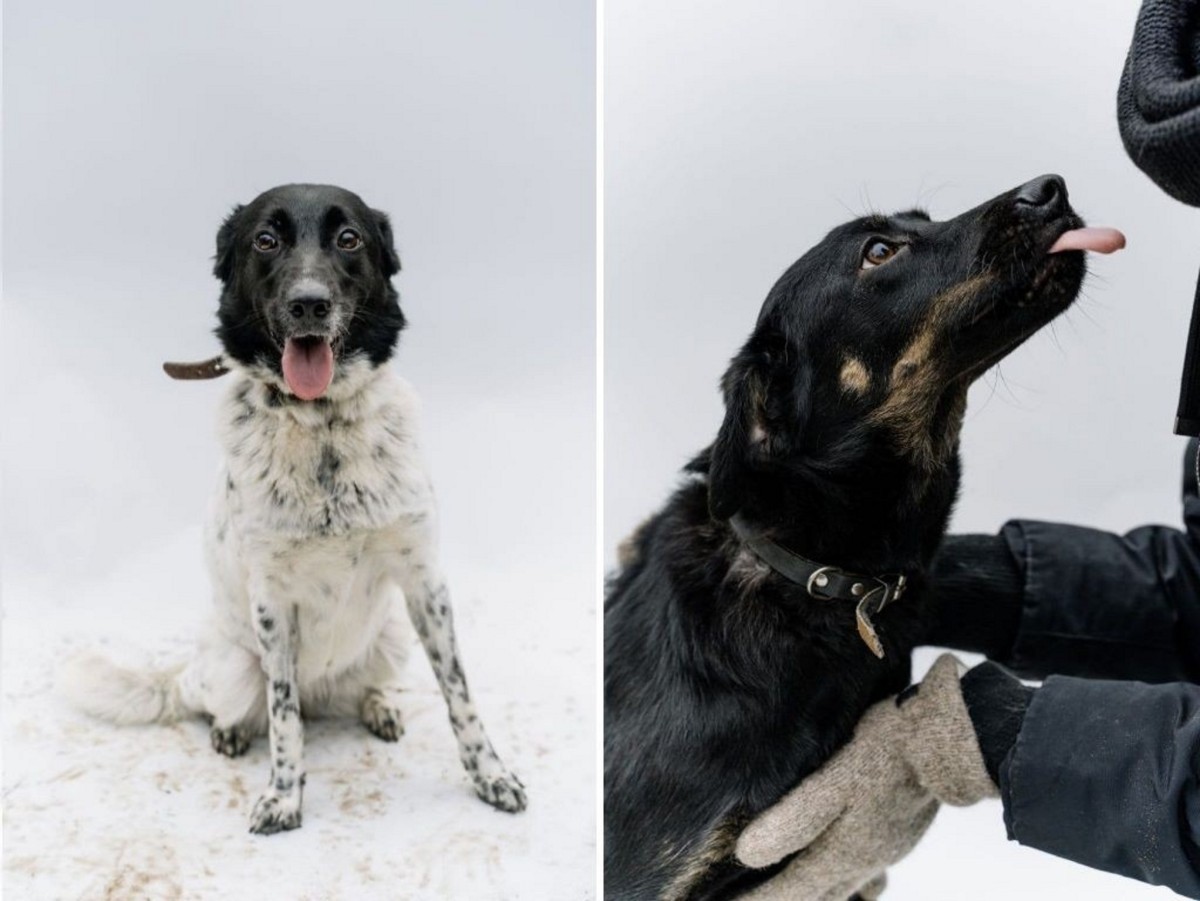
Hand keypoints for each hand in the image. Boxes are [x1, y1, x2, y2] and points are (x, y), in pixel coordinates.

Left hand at [735, 655, 997, 899]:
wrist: (951, 741)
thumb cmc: (886, 754)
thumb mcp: (833, 782)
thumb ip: (793, 820)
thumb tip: (746, 854)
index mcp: (841, 854)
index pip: (789, 892)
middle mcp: (862, 861)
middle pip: (815, 898)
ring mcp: (883, 850)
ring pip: (842, 889)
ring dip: (814, 897)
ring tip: (794, 896)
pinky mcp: (897, 834)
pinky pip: (862, 874)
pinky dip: (843, 884)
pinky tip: (842, 875)